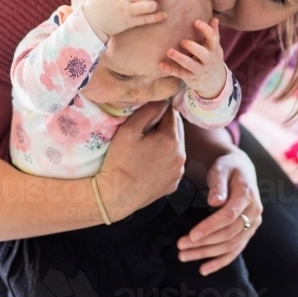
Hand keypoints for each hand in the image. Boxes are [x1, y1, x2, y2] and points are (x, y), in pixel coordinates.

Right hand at [95, 101, 184, 220]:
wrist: (116, 196)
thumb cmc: (120, 161)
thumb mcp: (129, 130)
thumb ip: (148, 111)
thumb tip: (162, 100)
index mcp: (172, 140)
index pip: (172, 113)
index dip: (160, 109)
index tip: (150, 111)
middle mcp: (181, 156)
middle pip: (177, 130)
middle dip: (165, 125)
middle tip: (147, 126)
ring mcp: (179, 172)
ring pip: (177, 148)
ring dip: (167, 142)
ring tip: (149, 144)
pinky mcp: (174, 184)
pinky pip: (173, 165)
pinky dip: (166, 159)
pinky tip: (151, 161)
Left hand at [160, 18, 227, 99]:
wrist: (215, 82)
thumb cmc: (212, 59)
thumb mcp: (215, 48)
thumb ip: (214, 33)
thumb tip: (214, 19)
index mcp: (214, 50)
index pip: (212, 38)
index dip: (205, 30)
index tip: (196, 22)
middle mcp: (208, 60)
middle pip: (203, 54)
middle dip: (193, 47)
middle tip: (182, 41)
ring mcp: (199, 70)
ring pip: (191, 65)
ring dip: (180, 58)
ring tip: (170, 51)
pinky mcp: (190, 78)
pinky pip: (180, 74)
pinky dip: (170, 70)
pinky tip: (161, 65)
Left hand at [176, 148, 262, 275]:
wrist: (241, 170)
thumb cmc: (227, 167)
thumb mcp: (221, 168)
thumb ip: (218, 183)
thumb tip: (215, 201)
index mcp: (247, 194)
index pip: (229, 216)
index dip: (210, 227)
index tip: (191, 235)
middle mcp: (254, 212)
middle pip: (229, 234)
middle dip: (204, 243)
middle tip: (180, 247)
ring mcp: (253, 224)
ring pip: (231, 245)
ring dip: (207, 254)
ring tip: (184, 257)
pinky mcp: (248, 232)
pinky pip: (235, 250)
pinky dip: (220, 262)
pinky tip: (203, 269)